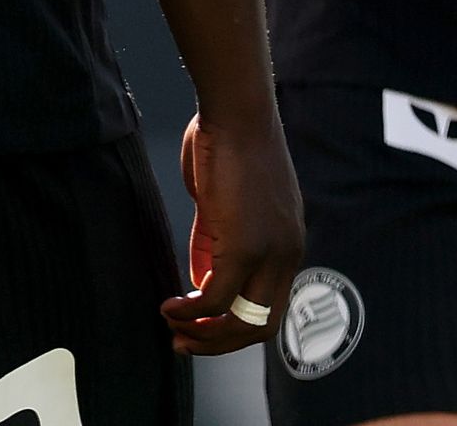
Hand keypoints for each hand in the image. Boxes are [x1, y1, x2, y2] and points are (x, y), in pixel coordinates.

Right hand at [168, 106, 306, 356]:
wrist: (236, 113)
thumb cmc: (227, 148)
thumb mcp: (225, 207)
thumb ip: (217, 245)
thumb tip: (202, 284)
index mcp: (288, 243)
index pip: (272, 307)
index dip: (236, 328)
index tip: (201, 330)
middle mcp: (288, 252)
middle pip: (263, 326)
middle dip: (220, 343)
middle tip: (183, 343)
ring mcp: (271, 251)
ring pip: (241, 321)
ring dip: (202, 334)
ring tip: (172, 326)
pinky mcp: (245, 245)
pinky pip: (215, 299)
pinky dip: (188, 312)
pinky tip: (168, 306)